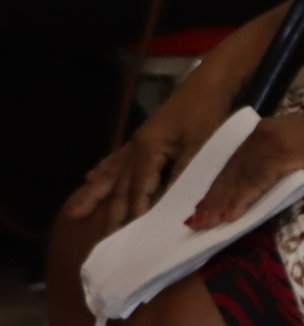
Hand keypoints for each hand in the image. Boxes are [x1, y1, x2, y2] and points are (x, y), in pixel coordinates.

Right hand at [64, 90, 237, 235]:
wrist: (206, 83)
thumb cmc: (206, 112)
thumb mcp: (201, 144)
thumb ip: (184, 173)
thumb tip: (173, 203)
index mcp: (148, 151)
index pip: (138, 191)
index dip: (132, 215)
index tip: (124, 239)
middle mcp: (135, 149)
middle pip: (119, 188)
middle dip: (108, 215)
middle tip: (98, 241)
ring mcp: (136, 143)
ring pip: (111, 175)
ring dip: (94, 195)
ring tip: (74, 214)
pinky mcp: (142, 137)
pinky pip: (116, 158)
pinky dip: (103, 170)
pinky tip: (89, 177)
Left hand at [186, 107, 303, 229]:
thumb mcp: (300, 149)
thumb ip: (278, 161)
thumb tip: (262, 183)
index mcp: (262, 132)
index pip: (231, 163)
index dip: (215, 187)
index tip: (200, 206)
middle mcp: (259, 136)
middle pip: (228, 172)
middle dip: (210, 199)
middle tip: (193, 223)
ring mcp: (269, 144)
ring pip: (237, 179)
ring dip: (219, 205)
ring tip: (206, 225)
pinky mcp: (281, 155)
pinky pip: (254, 183)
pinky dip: (240, 202)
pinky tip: (230, 218)